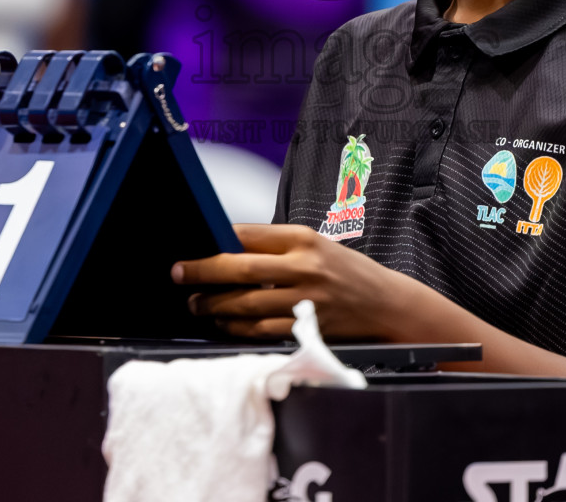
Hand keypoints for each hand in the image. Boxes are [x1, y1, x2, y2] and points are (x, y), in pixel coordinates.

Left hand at [172, 223, 440, 340]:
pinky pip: (261, 330)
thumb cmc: (348, 271)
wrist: (387, 303)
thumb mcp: (316, 245)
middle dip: (203, 271)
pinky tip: (223, 324)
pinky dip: (236, 328)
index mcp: (304, 238)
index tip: (193, 245)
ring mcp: (306, 300)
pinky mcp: (308, 327)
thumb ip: (277, 247)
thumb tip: (228, 249)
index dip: (215, 240)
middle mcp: (304, 267)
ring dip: (214, 305)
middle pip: (241, 269)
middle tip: (179, 273)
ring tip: (196, 303)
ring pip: (246, 304)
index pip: (248, 234)